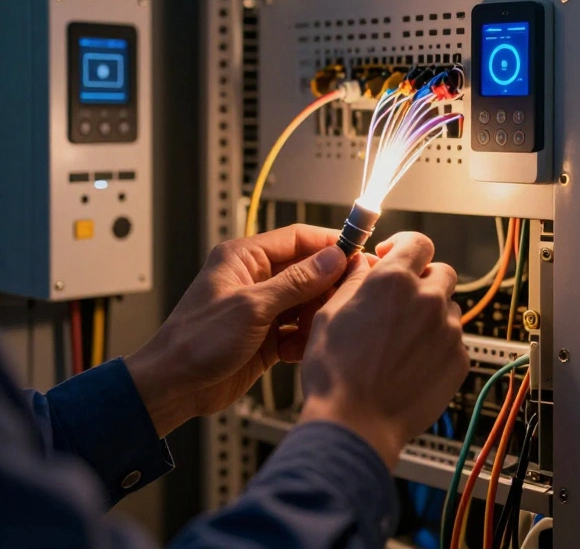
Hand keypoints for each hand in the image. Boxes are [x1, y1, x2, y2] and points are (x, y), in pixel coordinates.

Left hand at [125, 225, 350, 437]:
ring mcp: (263, 308)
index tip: (359, 253)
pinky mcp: (268, 335)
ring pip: (308, 302)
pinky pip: (300, 329)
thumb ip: (296, 282)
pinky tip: (299, 350)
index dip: (330, 244)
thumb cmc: (195, 342)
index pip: (298, 238)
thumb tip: (333, 258)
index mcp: (244, 259)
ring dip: (317, 316)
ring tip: (319, 329)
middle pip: (309, 271)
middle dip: (329, 285)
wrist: (174, 387)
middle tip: (349, 297)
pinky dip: (305, 339)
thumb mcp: (251, 307)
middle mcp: (256, 279)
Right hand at [298, 232, 470, 467]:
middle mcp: (428, 300)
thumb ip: (353, 282)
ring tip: (402, 339)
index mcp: (394, 282)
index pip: (417, 242)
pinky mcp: (459, 359)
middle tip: (400, 299)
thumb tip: (362, 265)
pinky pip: (454, 341)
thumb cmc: (336, 374)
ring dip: (431, 314)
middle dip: (422, 279)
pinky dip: (438, 344)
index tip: (396, 254)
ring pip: (449, 308)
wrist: (355, 424)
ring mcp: (448, 331)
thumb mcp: (330, 315)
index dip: (405, 245)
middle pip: (440, 272)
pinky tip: (412, 362)